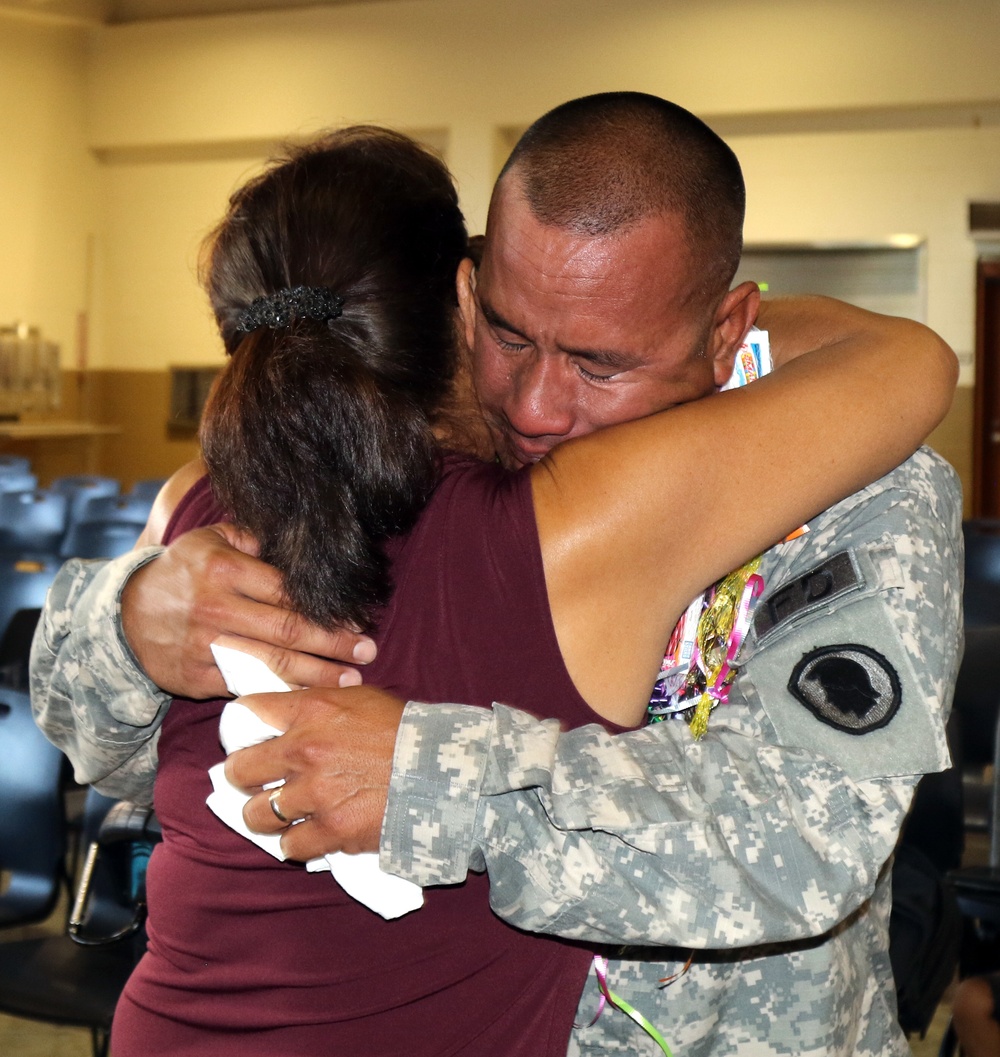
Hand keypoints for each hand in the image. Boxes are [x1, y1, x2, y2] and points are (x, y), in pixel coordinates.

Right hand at [121, 523, 376, 698]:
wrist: (124, 618)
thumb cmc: (180, 573)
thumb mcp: (209, 540)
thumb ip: (253, 540)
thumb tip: (299, 548)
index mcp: (224, 570)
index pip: (289, 592)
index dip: (327, 608)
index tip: (359, 618)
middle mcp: (216, 608)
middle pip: (288, 630)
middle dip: (334, 643)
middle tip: (369, 651)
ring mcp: (207, 647)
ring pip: (273, 664)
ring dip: (318, 674)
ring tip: (352, 680)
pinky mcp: (199, 678)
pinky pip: (249, 686)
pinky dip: (282, 693)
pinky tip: (311, 697)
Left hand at [224, 685, 404, 858]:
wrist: (441, 768)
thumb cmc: (404, 729)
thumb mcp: (359, 699)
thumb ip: (317, 704)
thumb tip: (286, 714)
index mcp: (311, 710)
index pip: (247, 712)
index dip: (240, 728)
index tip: (247, 740)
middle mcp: (304, 750)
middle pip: (240, 770)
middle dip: (243, 777)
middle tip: (256, 782)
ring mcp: (315, 794)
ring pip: (257, 815)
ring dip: (266, 816)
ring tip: (280, 815)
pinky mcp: (331, 830)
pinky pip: (290, 846)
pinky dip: (296, 843)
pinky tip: (308, 834)